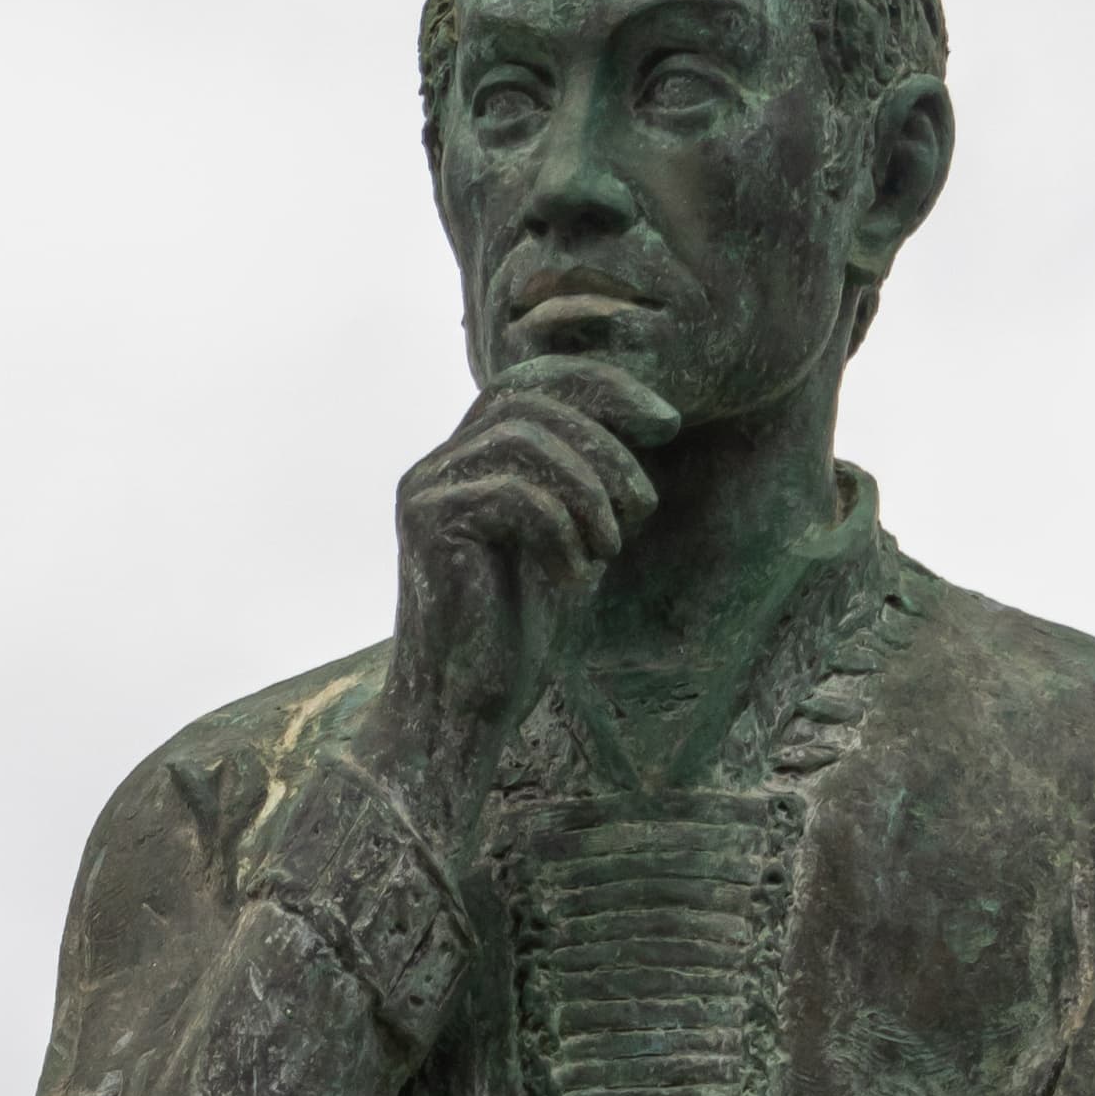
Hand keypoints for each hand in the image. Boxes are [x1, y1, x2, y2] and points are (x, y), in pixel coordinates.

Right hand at [357, 348, 675, 821]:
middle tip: (646, 500)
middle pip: (528, 396)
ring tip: (612, 545)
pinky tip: (576, 574)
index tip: (668, 424)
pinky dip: (561, 527)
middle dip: (606, 435)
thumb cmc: (516, 640)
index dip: (604, 389)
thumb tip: (641, 430)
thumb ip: (587, 487)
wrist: (462, 711)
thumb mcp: (571, 546)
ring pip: (524, 437)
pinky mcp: (427, 522)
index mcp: (469, 461)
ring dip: (589, 487)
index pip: (534, 384)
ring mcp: (426, 488)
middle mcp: (438, 464)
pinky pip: (512, 491)